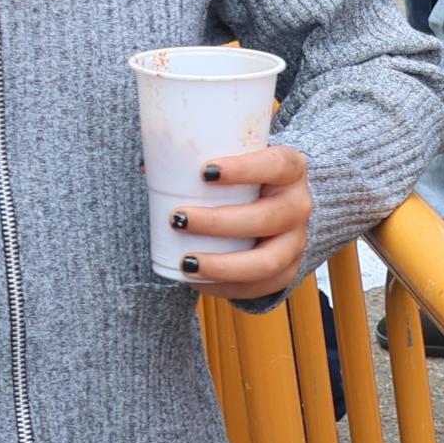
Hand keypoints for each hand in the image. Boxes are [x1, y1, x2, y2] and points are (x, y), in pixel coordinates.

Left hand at [172, 136, 313, 302]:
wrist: (281, 205)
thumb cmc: (247, 179)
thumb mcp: (236, 159)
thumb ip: (198, 155)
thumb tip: (144, 167)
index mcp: (291, 169)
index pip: (276, 165)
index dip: (244, 169)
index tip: (205, 172)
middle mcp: (299, 206)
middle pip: (266, 218)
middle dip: (218, 222)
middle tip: (178, 218)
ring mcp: (296, 243)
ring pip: (266, 262)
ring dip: (223, 265)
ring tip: (186, 262)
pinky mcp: (286, 272)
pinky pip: (259, 287)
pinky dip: (225, 287)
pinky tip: (196, 281)